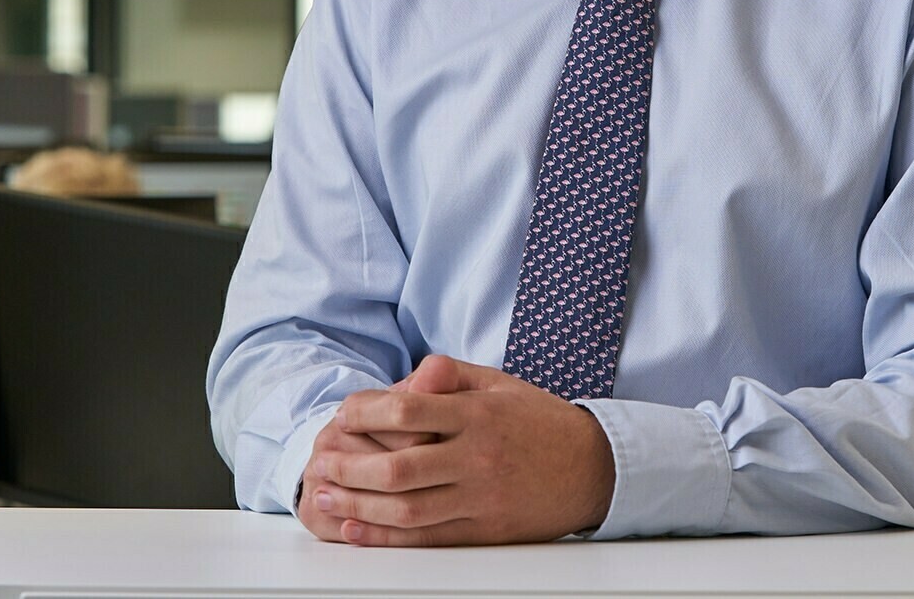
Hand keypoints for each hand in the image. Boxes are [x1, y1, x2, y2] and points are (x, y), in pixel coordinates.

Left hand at [304, 354, 616, 545]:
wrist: (593, 468)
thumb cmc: (539, 422)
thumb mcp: (501, 385)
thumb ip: (453, 376)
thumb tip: (410, 374)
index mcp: (479, 415)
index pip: (409, 411)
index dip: (366, 411)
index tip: (344, 412)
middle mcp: (478, 457)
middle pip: (399, 467)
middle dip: (350, 465)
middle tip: (321, 460)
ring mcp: (481, 497)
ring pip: (407, 508)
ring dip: (358, 504)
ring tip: (326, 494)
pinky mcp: (485, 530)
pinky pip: (426, 538)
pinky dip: (385, 537)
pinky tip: (356, 528)